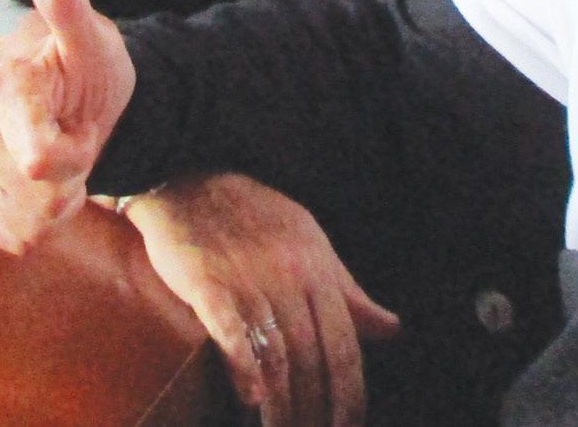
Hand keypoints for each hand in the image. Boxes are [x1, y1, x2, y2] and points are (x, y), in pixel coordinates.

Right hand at [0, 0, 134, 252]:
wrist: (73, 97)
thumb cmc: (87, 66)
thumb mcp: (89, 38)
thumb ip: (67, 6)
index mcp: (0, 87)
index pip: (44, 161)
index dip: (78, 153)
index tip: (82, 123)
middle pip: (37, 192)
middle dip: (70, 176)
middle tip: (73, 135)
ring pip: (26, 217)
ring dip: (56, 198)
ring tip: (59, 157)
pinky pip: (10, 232)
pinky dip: (35, 217)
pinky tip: (40, 184)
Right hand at [125, 174, 398, 426]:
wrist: (187, 174)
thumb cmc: (251, 213)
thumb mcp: (309, 242)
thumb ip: (348, 291)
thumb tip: (391, 329)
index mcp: (317, 270)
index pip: (343, 347)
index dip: (348, 397)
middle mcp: (288, 276)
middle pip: (310, 359)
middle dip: (314, 411)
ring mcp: (247, 278)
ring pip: (275, 353)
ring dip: (282, 405)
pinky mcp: (205, 281)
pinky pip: (229, 327)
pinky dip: (243, 365)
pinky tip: (251, 397)